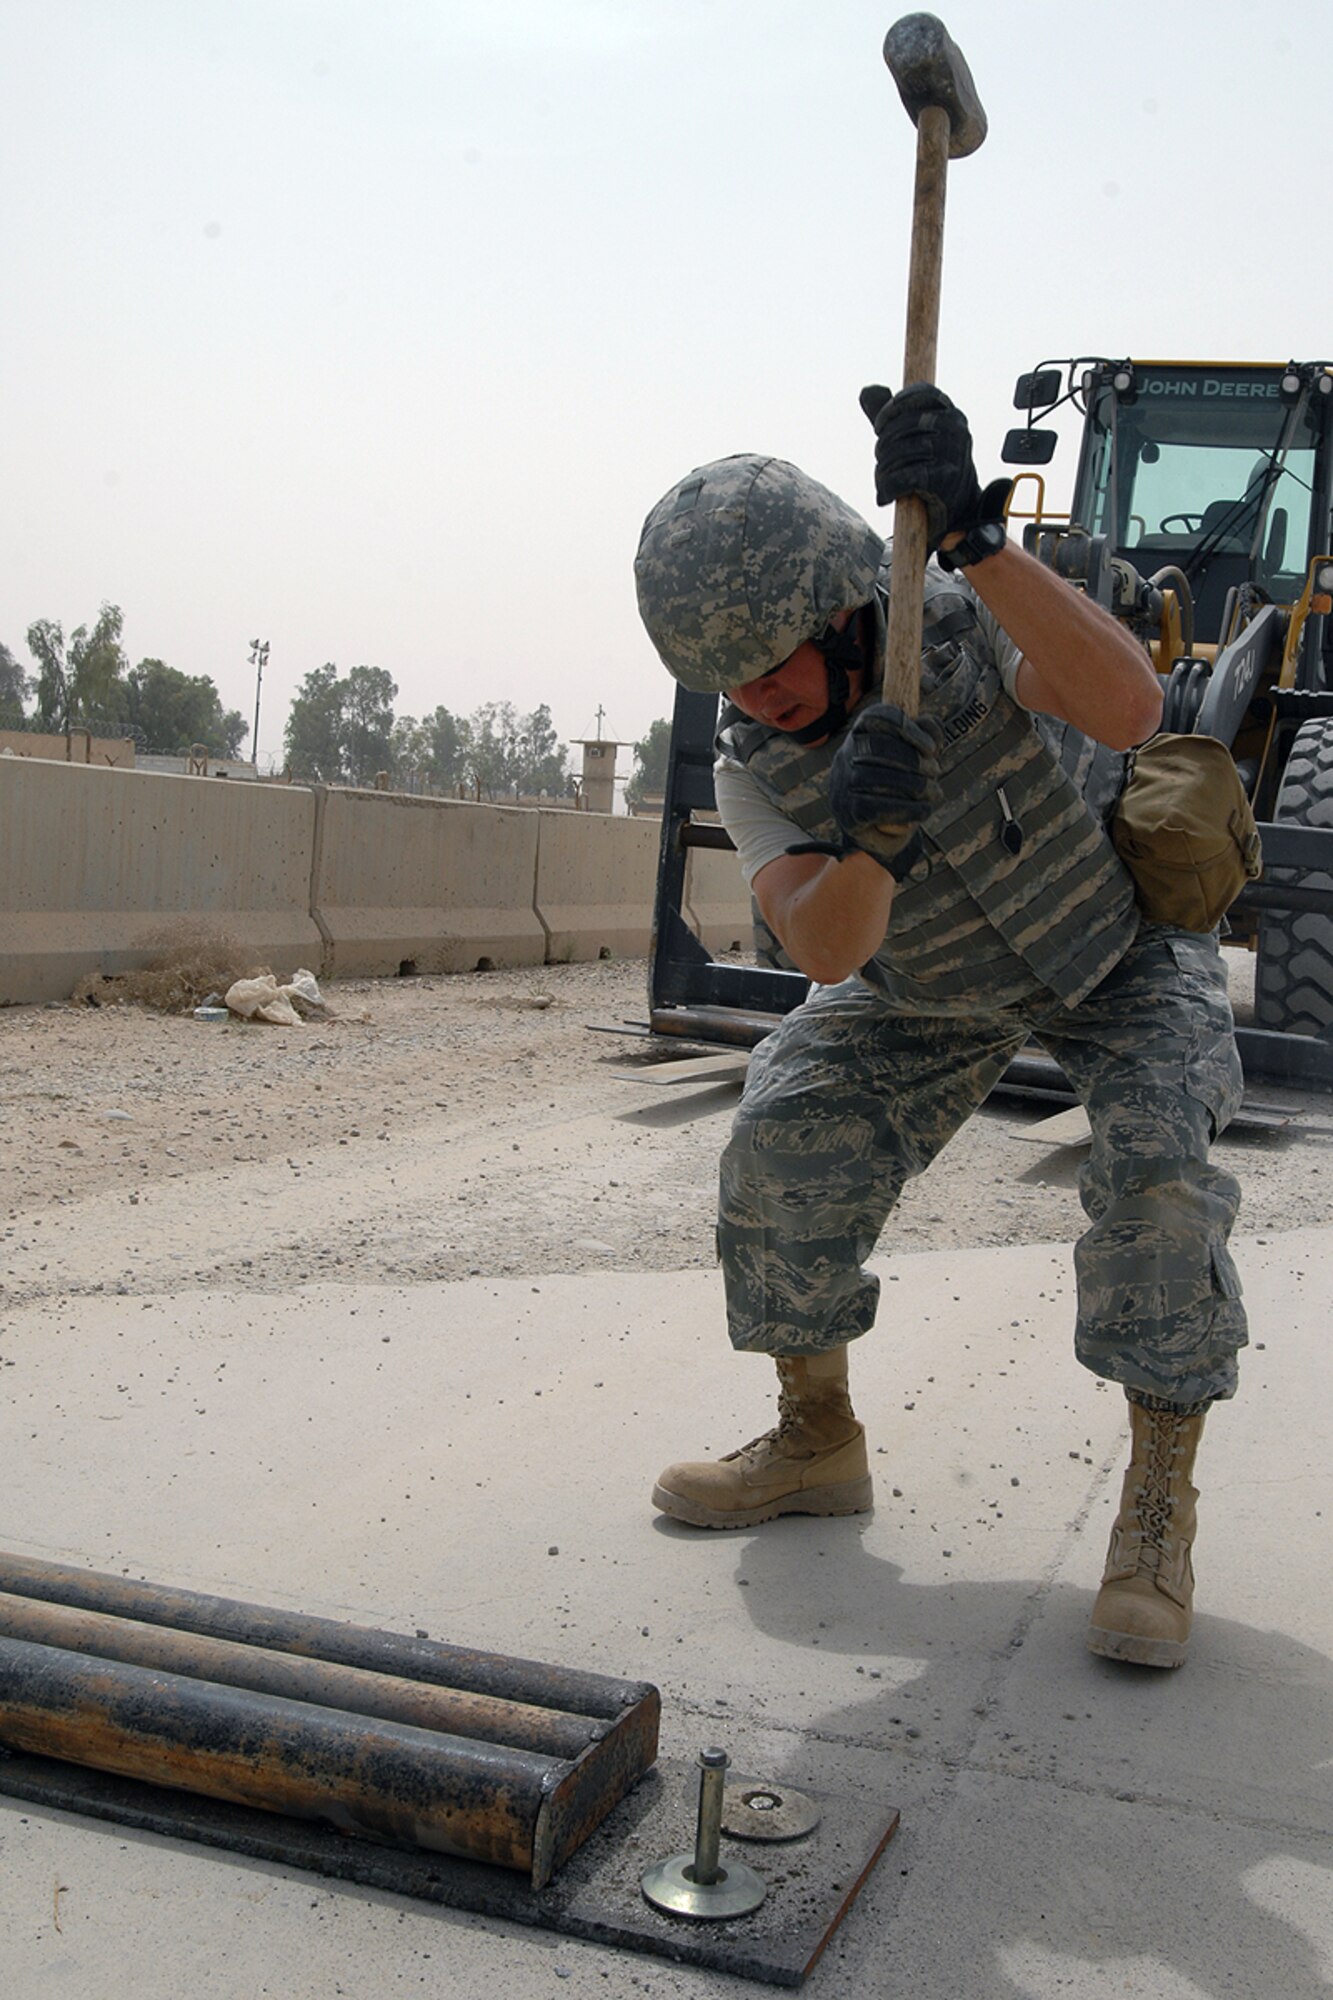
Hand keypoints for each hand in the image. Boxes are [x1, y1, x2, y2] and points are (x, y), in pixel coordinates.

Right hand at [827, 702, 941, 871]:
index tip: (931, 747)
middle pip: (876, 746)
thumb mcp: (918, 755)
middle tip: (935, 771)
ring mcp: (843, 785)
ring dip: (915, 785)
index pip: (876, 717)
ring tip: (934, 792)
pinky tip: (924, 810)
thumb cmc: (901, 782)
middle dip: (913, 759)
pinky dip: (908, 809)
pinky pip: (876, 807)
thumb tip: (929, 725)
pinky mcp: (849, 813)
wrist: (878, 826)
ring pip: (876, 777)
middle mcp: (846, 755)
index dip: (905, 727)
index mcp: (862, 734)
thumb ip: (928, 734)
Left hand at [858, 382, 980, 548]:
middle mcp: (956, 429)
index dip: (893, 407)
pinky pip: (907, 477)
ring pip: (905, 451)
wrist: (956, 506)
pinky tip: (884, 495)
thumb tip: (867, 391)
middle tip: (879, 457)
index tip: (879, 427)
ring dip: (884, 467)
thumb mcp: (912, 435)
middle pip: (908, 424)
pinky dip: (889, 486)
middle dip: (885, 442)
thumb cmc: (930, 465)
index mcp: (951, 412)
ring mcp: (953, 454)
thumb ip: (891, 414)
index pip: (921, 394)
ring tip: (881, 478)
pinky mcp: (946, 480)